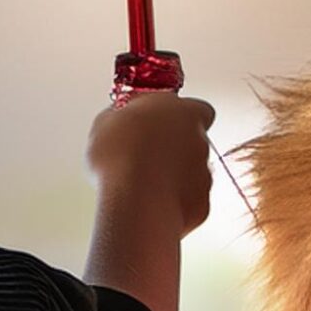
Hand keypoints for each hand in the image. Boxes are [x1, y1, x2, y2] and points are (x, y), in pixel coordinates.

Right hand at [85, 92, 216, 239]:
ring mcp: (204, 172)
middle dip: (173, 147)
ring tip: (143, 181)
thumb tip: (118, 120)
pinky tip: (151, 200)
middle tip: (145, 154)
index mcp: (183, 111)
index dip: (177, 117)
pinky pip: (189, 199)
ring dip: (174, 174)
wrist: (135, 201)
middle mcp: (199, 139)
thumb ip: (122, 116)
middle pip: (192, 140)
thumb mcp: (106, 122)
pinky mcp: (201, 202)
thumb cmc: (122, 158)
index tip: (157, 122)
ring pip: (193, 171)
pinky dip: (174, 200)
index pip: (195, 108)